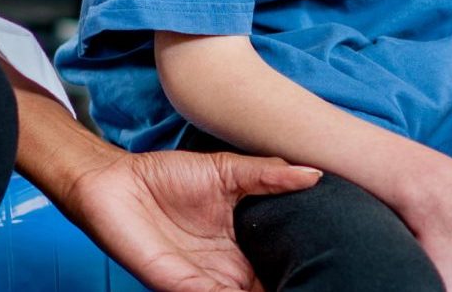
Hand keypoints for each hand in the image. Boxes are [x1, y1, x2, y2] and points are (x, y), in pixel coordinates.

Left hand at [70, 148, 319, 291]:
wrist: (115, 183)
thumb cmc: (167, 176)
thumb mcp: (227, 171)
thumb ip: (269, 175)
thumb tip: (314, 174)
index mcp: (241, 243)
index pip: (279, 264)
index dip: (304, 265)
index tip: (337, 262)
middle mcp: (225, 269)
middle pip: (264, 289)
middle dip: (293, 286)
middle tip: (328, 283)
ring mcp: (201, 281)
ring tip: (302, 290)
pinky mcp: (176, 286)